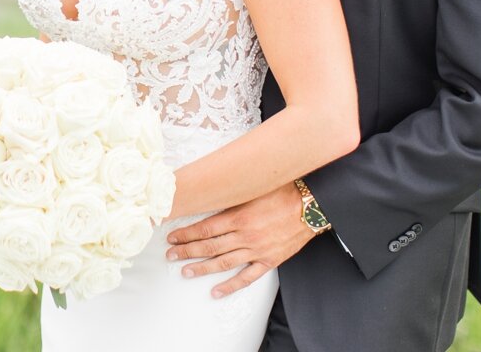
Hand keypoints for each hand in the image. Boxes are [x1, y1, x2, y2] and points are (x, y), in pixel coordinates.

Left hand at [164, 181, 313, 297]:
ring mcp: (256, 250)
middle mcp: (244, 235)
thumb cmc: (282, 192)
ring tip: (186, 271)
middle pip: (208, 246)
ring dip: (202, 268)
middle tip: (170, 255)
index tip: (172, 237)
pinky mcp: (268, 261)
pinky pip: (246, 277)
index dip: (186, 234)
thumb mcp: (252, 189)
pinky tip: (216, 291)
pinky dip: (230, 285)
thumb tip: (208, 196)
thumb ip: (231, 198)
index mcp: (238, 216)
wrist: (310, 206)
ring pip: (223, 262)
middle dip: (186, 250)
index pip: (204, 228)